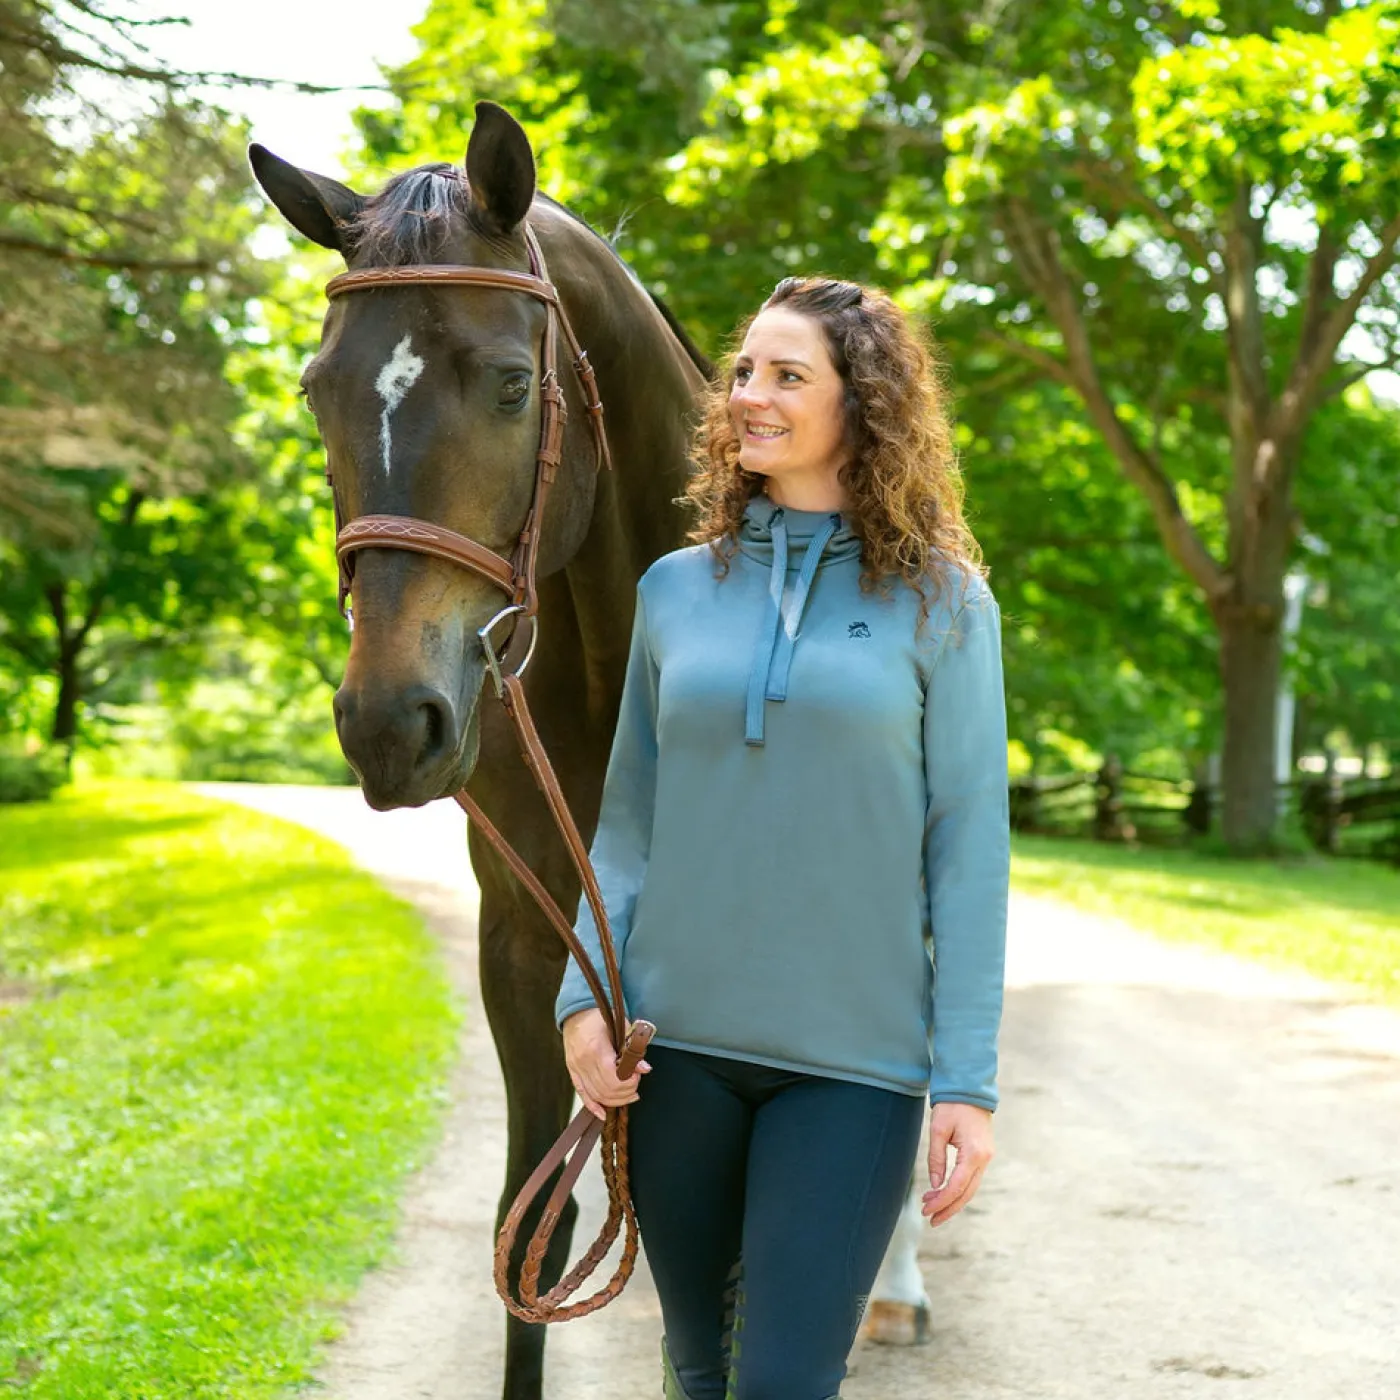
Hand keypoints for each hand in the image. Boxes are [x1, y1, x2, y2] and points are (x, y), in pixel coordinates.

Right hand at [561, 1008, 650, 1120]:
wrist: (577, 1012)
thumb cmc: (600, 1016)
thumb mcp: (622, 1026)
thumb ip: (633, 1048)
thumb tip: (644, 1069)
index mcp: (597, 1048)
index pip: (614, 1078)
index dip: (629, 1082)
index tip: (638, 1076)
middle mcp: (584, 1061)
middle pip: (606, 1090)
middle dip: (625, 1092)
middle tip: (635, 1084)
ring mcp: (576, 1068)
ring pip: (596, 1095)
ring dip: (614, 1100)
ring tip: (628, 1094)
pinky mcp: (572, 1072)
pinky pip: (582, 1094)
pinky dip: (593, 1106)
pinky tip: (604, 1113)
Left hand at [921, 1101, 993, 1226]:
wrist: (969, 1088)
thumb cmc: (952, 1105)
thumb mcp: (938, 1130)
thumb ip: (936, 1159)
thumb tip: (935, 1186)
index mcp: (974, 1153)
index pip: (957, 1186)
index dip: (941, 1202)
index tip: (926, 1210)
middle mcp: (984, 1159)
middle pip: (967, 1193)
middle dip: (948, 1208)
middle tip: (930, 1219)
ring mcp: (986, 1157)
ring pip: (970, 1188)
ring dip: (953, 1200)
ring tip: (932, 1207)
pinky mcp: (983, 1154)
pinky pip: (971, 1178)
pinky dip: (958, 1188)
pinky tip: (943, 1192)